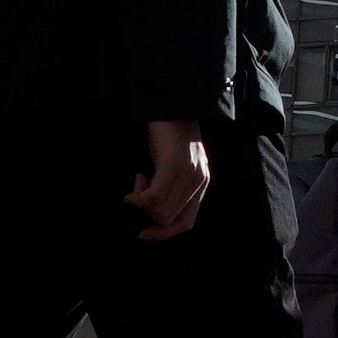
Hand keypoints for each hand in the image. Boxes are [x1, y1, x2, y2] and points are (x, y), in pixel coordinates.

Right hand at [126, 120, 210, 239]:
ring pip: (159, 210)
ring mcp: (188, 175)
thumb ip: (173, 186)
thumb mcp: (175, 164)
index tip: (143, 233)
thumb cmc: (169, 133)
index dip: (163, 234)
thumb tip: (154, 210)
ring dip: (142, 198)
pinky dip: (138, 195)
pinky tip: (136, 178)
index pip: (186, 224)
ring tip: (141, 175)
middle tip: (141, 184)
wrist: (173, 103)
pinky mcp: (174, 166)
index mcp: (201, 184)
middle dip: (147, 209)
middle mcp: (198, 182)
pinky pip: (153, 197)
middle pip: (168, 218)